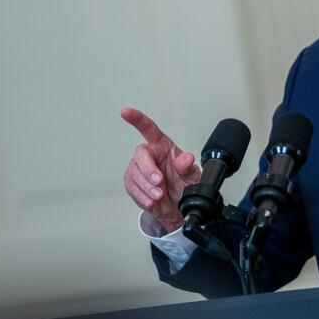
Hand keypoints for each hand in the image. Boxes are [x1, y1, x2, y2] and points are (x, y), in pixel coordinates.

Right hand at [122, 107, 200, 232]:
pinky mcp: (132, 183)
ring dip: (147, 187)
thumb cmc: (184, 185)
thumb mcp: (192, 176)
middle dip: (148, 170)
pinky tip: (152, 200)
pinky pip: (132, 188)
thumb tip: (186, 158)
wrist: (177, 206)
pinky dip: (142, 196)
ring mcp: (138, 169)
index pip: (149, 129)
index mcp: (163, 146)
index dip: (137, 119)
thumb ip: (188, 166)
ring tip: (159, 195)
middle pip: (141, 155)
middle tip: (160, 182)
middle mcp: (149, 155)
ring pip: (135, 174)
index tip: (126, 112)